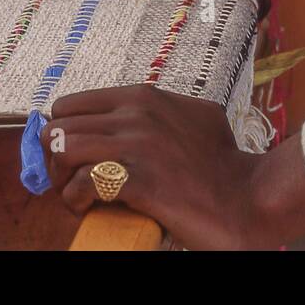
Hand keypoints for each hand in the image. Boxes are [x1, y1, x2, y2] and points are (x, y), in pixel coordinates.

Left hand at [42, 85, 304, 249]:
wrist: (248, 197)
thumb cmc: (221, 163)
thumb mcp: (191, 116)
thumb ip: (157, 111)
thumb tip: (119, 119)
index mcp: (143, 96)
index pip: (69, 105)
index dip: (64, 133)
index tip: (73, 158)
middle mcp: (136, 112)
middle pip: (58, 126)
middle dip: (56, 159)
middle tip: (71, 182)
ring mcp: (137, 144)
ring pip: (62, 149)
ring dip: (62, 179)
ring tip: (79, 197)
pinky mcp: (139, 180)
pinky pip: (82, 183)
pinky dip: (78, 199)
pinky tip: (92, 208)